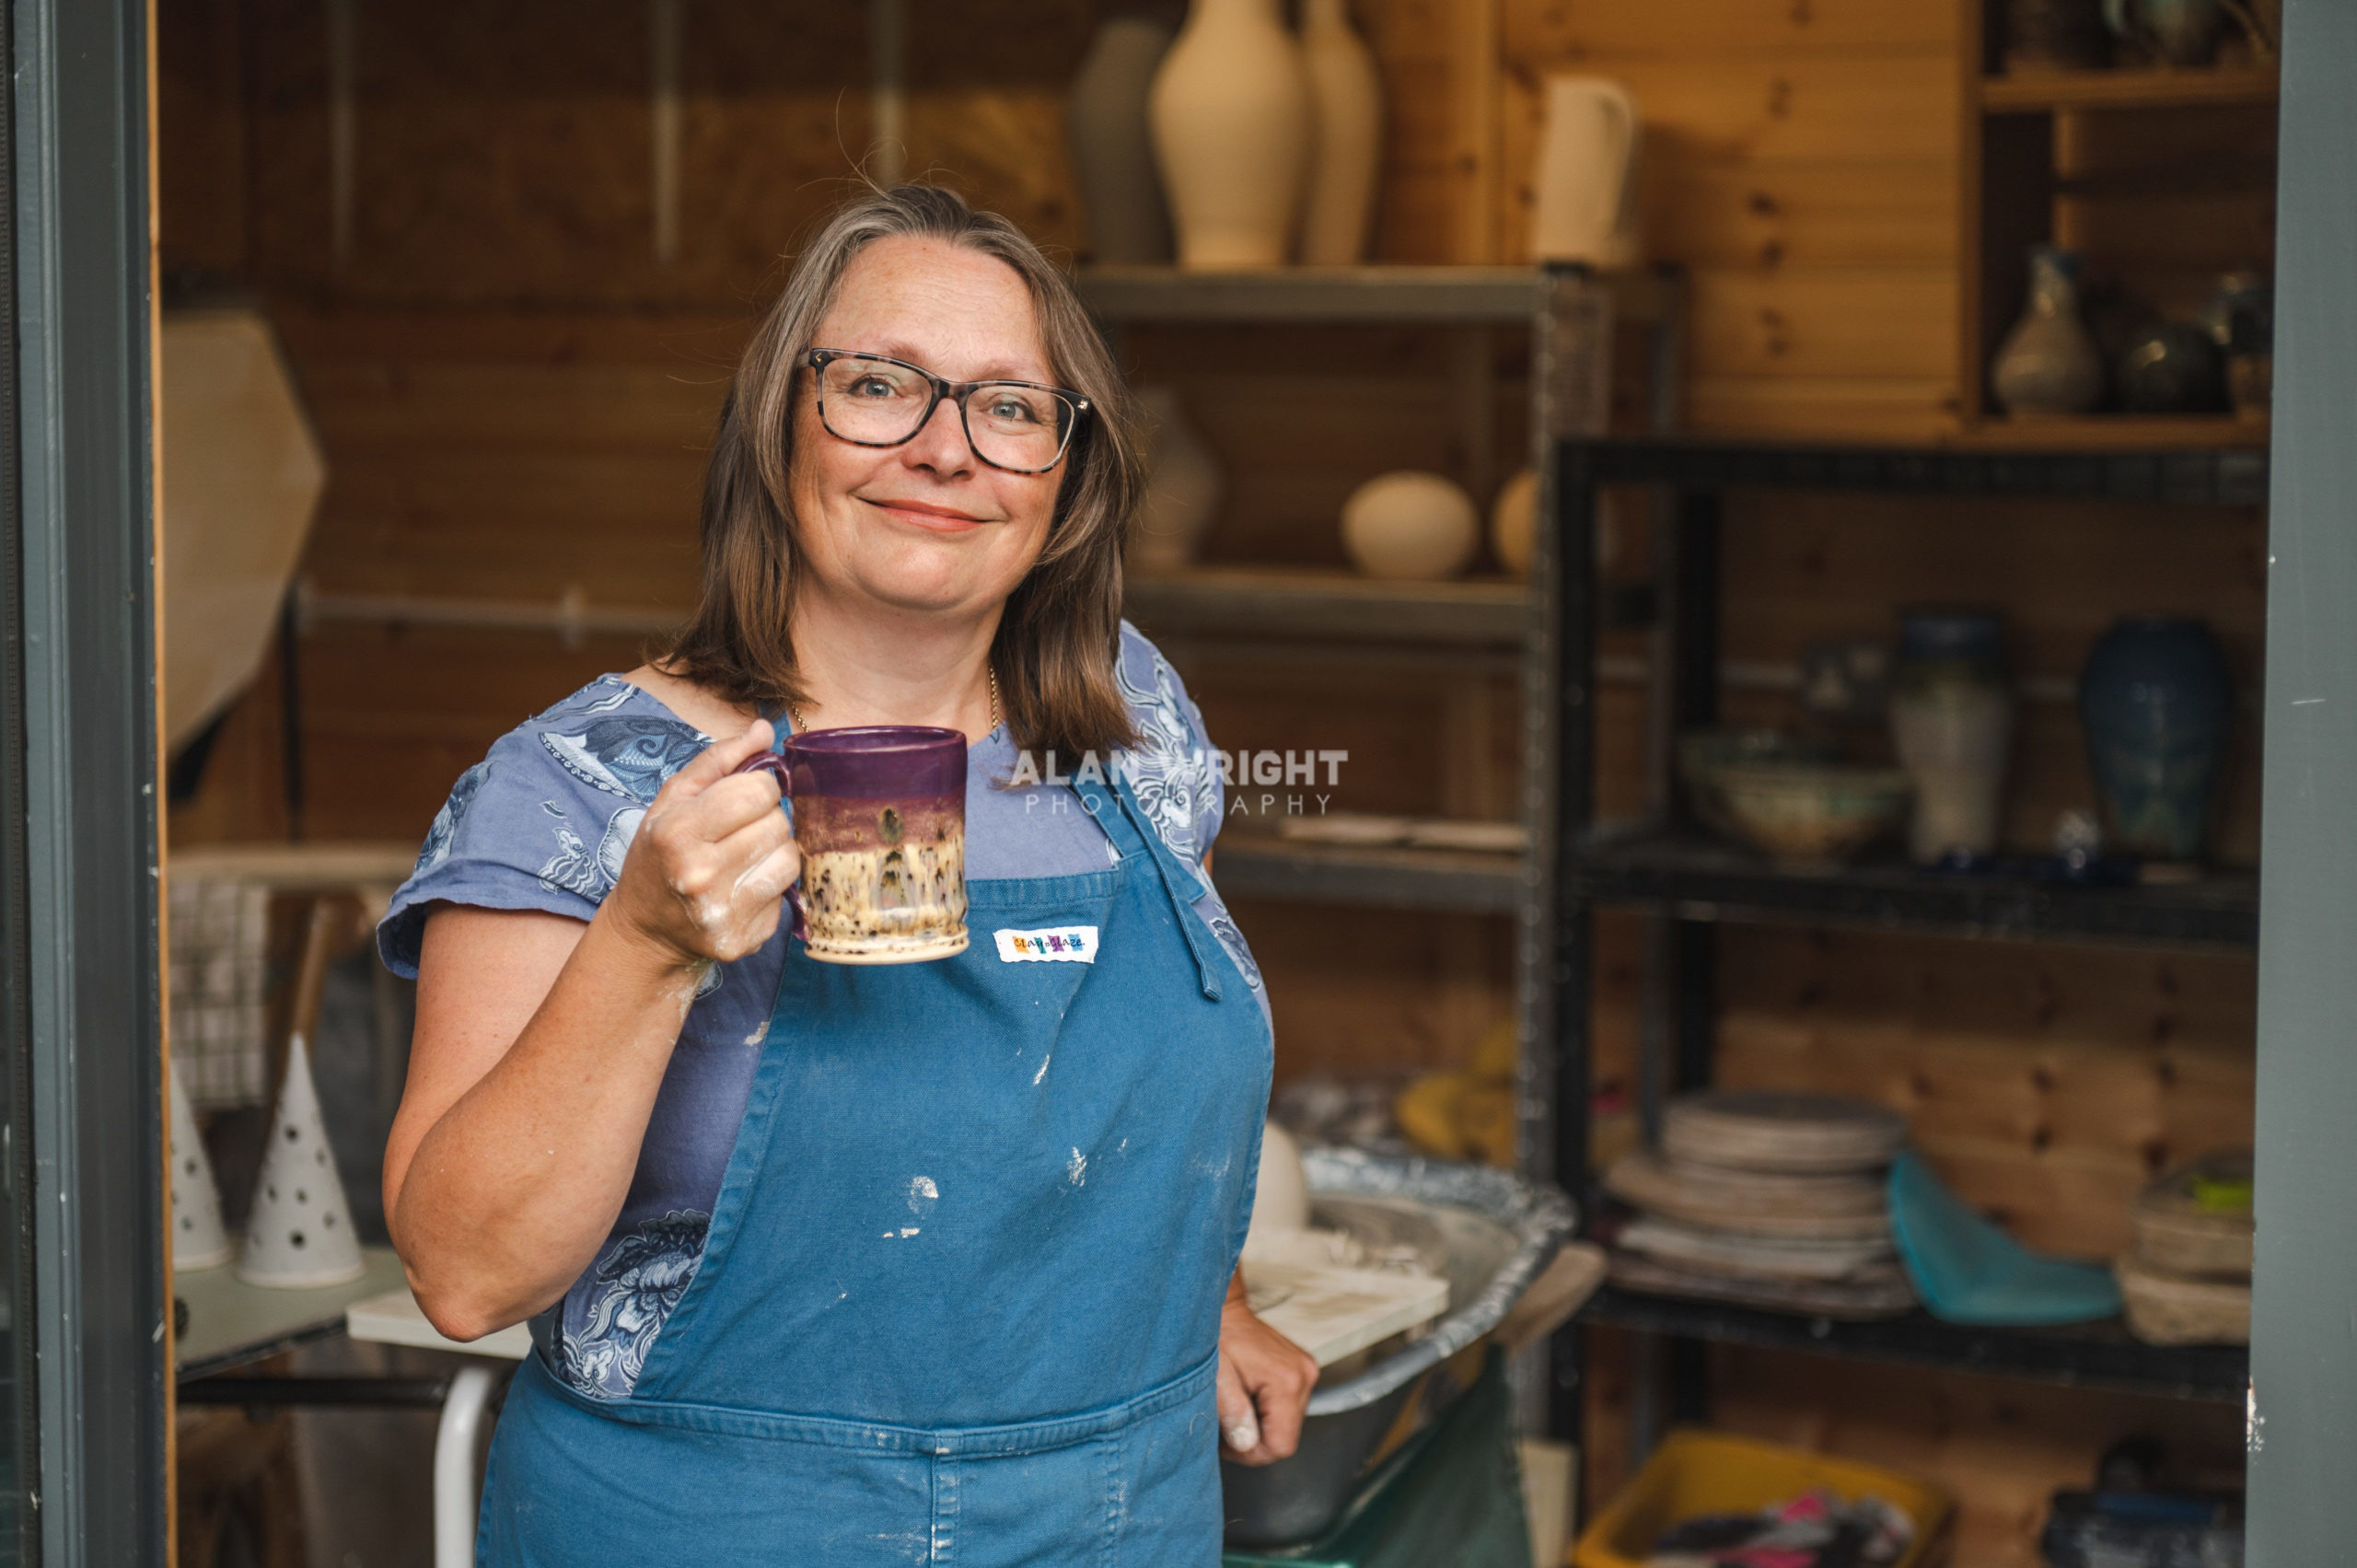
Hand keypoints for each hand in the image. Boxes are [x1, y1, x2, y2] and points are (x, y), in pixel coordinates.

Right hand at [605, 720, 798, 969]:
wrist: (646, 929)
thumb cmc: (659, 854)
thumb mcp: (673, 799)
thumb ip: (719, 760)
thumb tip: (765, 729)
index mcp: (677, 832)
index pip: (758, 791)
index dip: (760, 788)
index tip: (744, 797)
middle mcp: (699, 874)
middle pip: (778, 823)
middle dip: (766, 819)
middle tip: (739, 831)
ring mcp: (723, 912)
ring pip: (790, 859)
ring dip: (775, 851)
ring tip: (745, 857)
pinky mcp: (745, 939)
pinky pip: (786, 894)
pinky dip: (772, 885)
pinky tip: (744, 887)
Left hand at [1216, 1277, 1318, 1465]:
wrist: (1223, 1308)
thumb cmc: (1216, 1335)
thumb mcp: (1215, 1376)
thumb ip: (1231, 1411)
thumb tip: (1245, 1444)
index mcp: (1287, 1380)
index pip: (1282, 1445)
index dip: (1252, 1454)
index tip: (1228, 1440)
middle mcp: (1304, 1376)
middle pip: (1286, 1437)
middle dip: (1254, 1438)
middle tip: (1227, 1422)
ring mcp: (1306, 1372)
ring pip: (1288, 1425)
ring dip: (1260, 1424)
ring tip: (1236, 1404)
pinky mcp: (1301, 1370)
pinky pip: (1288, 1408)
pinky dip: (1267, 1410)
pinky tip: (1247, 1396)